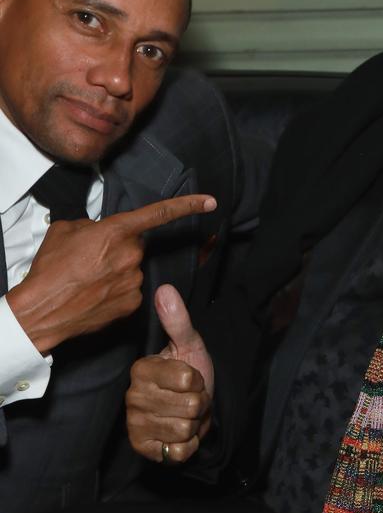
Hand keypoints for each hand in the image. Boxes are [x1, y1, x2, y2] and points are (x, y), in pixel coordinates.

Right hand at [6, 194, 215, 352]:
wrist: (42, 311)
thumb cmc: (50, 270)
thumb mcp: (66, 231)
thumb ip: (92, 225)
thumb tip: (99, 232)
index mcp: (116, 232)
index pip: (159, 213)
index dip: (187, 206)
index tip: (210, 201)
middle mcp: (131, 256)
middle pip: (135, 246)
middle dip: (118, 249)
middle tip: (91, 259)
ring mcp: (135, 281)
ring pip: (132, 269)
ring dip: (116, 271)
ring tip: (87, 280)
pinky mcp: (133, 303)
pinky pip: (130, 291)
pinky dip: (116, 291)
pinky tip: (95, 295)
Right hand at [127, 284, 213, 463]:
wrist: (193, 412)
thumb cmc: (191, 375)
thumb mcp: (190, 345)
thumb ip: (178, 320)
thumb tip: (165, 289)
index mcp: (142, 369)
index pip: (188, 379)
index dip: (198, 381)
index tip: (191, 379)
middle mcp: (132, 397)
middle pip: (189, 406)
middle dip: (199, 404)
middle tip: (190, 399)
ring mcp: (135, 424)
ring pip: (184, 429)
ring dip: (193, 425)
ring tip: (186, 415)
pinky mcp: (141, 448)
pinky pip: (178, 452)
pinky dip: (187, 446)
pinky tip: (178, 435)